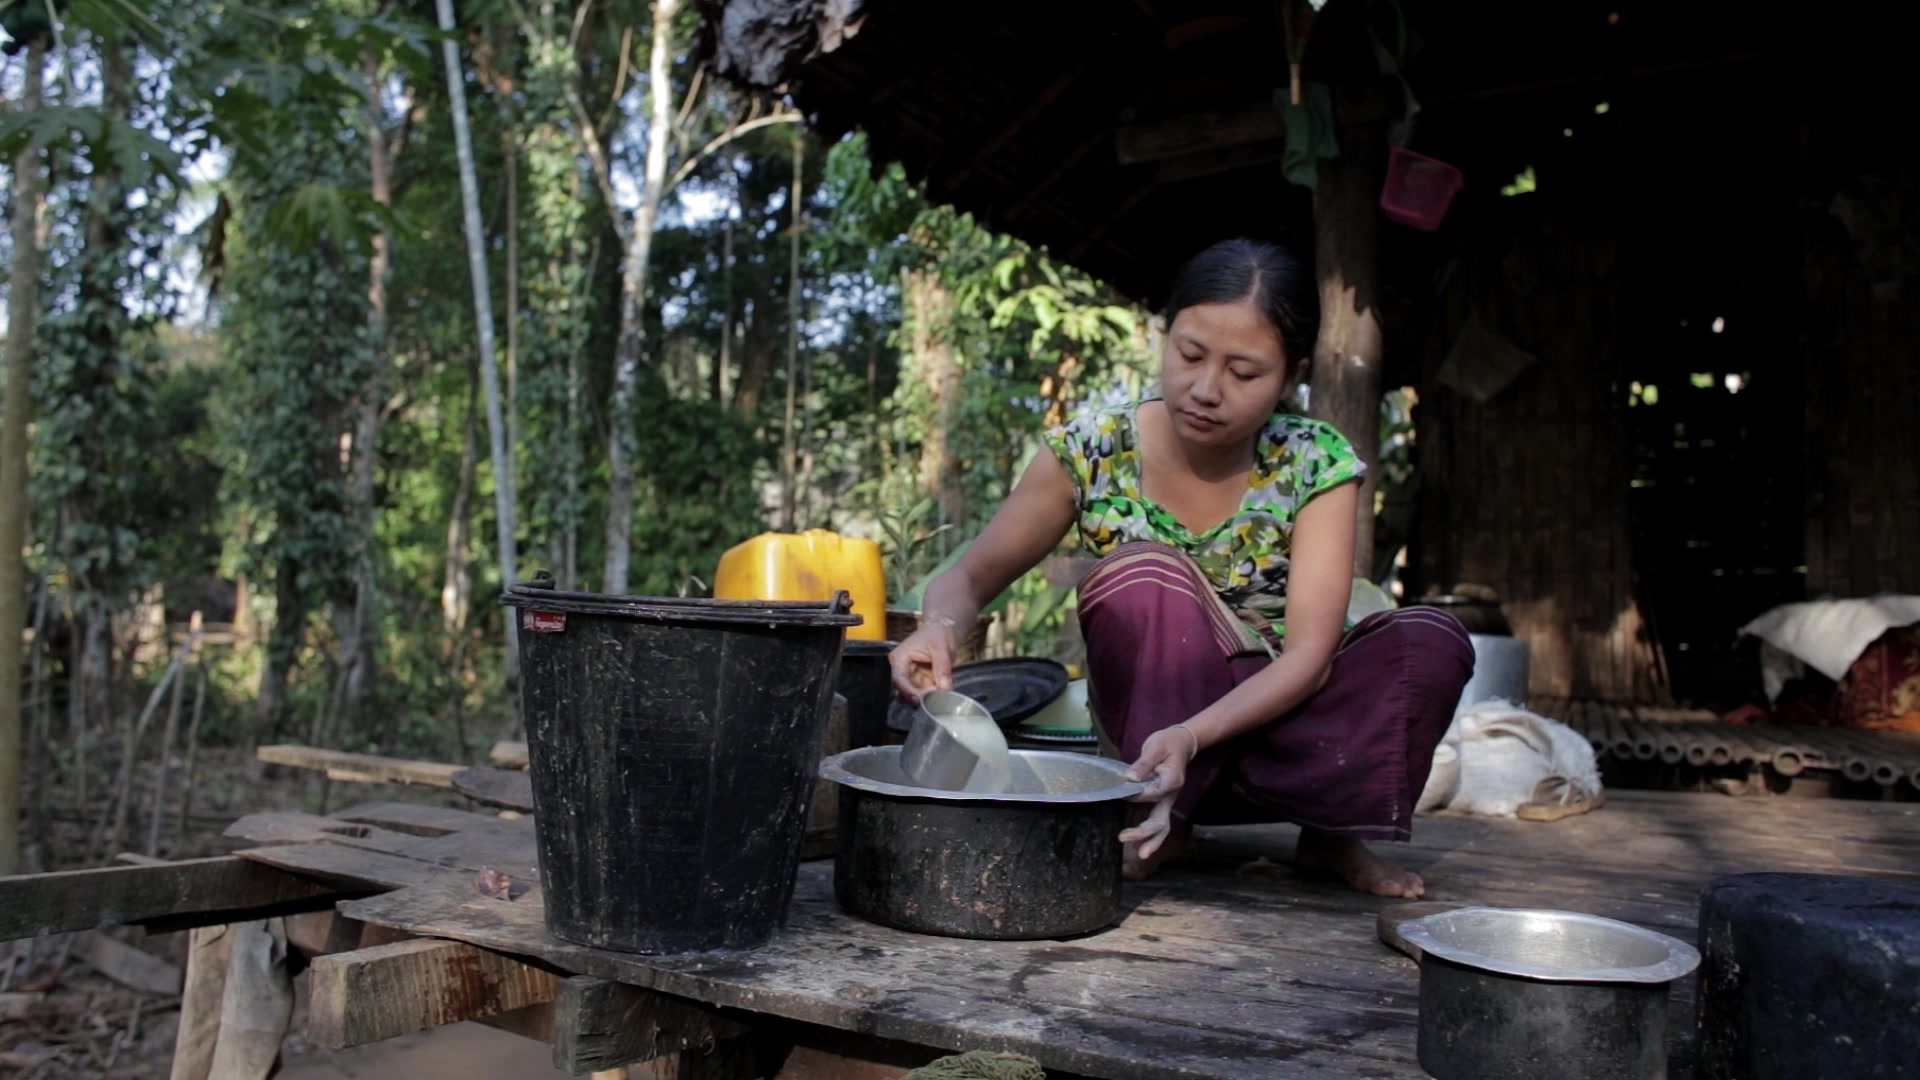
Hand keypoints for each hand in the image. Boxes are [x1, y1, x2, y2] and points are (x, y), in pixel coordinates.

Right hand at [888, 621, 955, 703]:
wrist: (944, 630)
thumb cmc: (938, 634)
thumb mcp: (941, 648)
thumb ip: (942, 668)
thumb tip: (945, 688)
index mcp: (900, 658)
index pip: (898, 679)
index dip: (907, 691)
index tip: (918, 699)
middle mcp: (902, 670)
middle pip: (904, 690)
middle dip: (919, 696)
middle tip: (935, 697)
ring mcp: (911, 677)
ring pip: (913, 695)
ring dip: (925, 698)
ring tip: (939, 694)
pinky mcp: (921, 682)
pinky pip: (924, 694)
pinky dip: (932, 696)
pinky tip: (942, 692)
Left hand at [1118, 724, 1196, 859]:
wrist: (1181, 744)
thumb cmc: (1167, 743)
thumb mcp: (1155, 747)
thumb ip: (1143, 763)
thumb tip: (1129, 778)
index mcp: (1171, 780)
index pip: (1156, 792)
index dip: (1140, 795)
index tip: (1126, 793)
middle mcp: (1171, 794)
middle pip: (1161, 819)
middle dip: (1144, 832)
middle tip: (1124, 837)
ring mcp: (1167, 800)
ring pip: (1163, 826)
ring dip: (1151, 841)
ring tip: (1139, 854)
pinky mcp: (1162, 802)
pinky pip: (1158, 822)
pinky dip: (1150, 836)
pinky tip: (1137, 845)